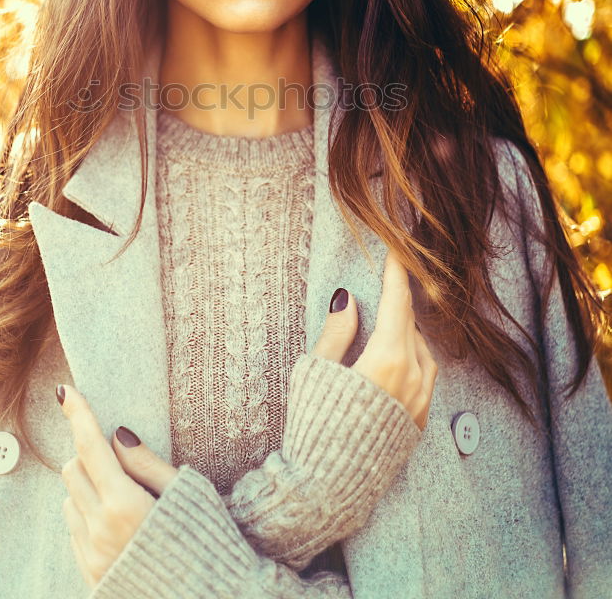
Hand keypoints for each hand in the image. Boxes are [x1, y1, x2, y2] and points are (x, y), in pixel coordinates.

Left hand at [56, 383, 179, 587]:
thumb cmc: (204, 543)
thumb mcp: (184, 494)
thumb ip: (146, 463)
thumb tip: (117, 434)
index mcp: (125, 505)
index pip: (92, 447)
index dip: (79, 415)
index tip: (66, 391)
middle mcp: (101, 531)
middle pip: (73, 470)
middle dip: (89, 455)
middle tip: (120, 460)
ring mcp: (93, 557)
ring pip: (70, 500)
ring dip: (87, 487)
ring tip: (124, 497)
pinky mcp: (91, 575)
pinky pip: (75, 531)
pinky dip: (88, 515)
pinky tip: (119, 524)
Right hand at [312, 249, 437, 431]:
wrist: (328, 487)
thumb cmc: (314, 425)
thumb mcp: (316, 371)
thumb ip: (336, 332)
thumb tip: (349, 300)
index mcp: (386, 358)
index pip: (396, 304)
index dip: (395, 275)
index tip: (396, 253)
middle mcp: (411, 377)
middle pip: (410, 324)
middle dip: (401, 298)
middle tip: (392, 277)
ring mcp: (419, 401)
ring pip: (423, 350)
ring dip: (408, 329)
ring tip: (389, 318)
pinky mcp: (418, 421)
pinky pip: (426, 376)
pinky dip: (415, 356)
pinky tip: (399, 355)